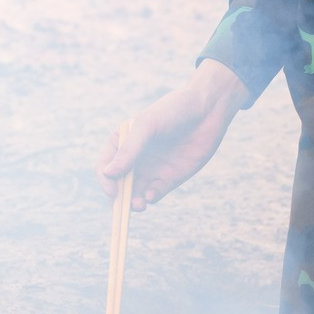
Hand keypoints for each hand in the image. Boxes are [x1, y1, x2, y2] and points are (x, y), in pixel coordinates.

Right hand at [97, 61, 250, 211]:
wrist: (208, 109)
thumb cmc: (173, 110)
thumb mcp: (147, 127)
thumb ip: (128, 151)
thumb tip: (108, 174)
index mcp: (122, 142)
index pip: (105, 167)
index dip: (106, 181)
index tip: (113, 190)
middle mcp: (134, 158)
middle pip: (119, 184)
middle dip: (120, 197)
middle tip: (126, 204)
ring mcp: (152, 169)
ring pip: (135, 193)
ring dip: (133, 202)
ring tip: (139, 204)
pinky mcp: (169, 178)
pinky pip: (154, 193)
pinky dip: (150, 198)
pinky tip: (151, 195)